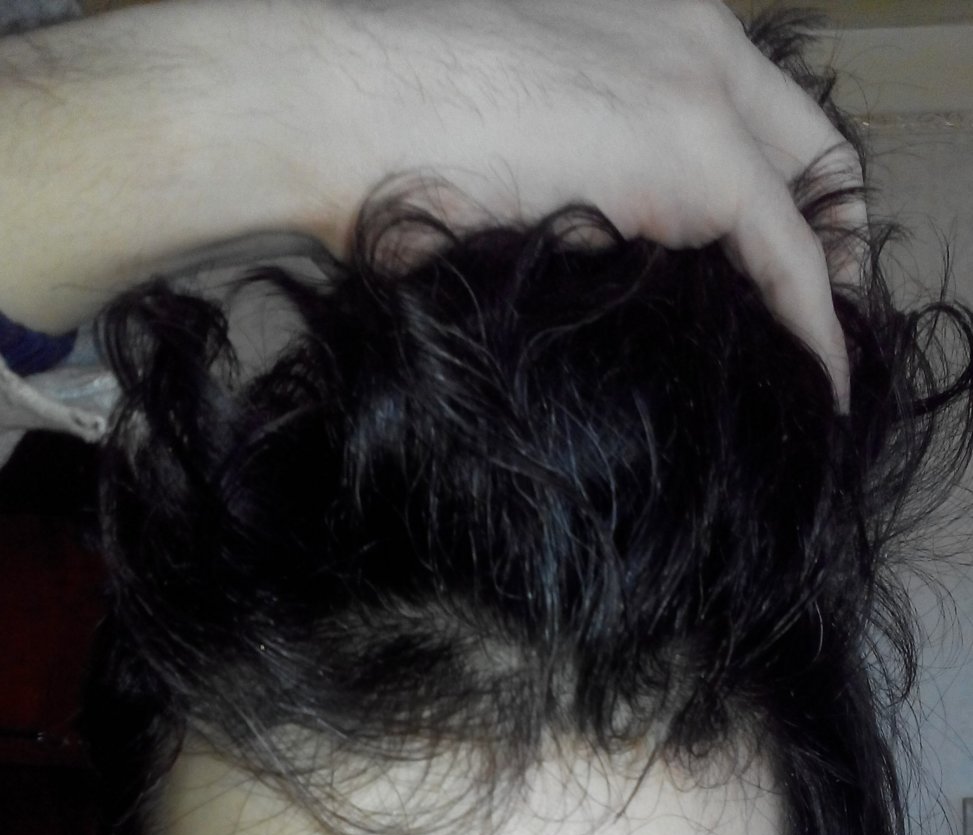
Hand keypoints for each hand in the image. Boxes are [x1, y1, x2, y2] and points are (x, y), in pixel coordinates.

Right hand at [255, 0, 859, 405]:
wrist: (338, 99)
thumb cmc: (390, 131)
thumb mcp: (510, 144)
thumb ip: (579, 174)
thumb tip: (597, 250)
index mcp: (646, 28)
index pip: (755, 118)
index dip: (777, 197)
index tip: (765, 269)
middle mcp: (692, 41)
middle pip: (804, 152)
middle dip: (817, 237)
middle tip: (803, 315)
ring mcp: (698, 90)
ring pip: (802, 205)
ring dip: (812, 281)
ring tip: (796, 352)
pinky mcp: (697, 156)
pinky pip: (792, 260)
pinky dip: (815, 325)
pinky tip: (817, 379)